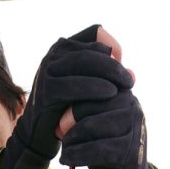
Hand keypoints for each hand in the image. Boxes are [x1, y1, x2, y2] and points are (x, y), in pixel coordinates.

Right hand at [0, 26, 125, 168]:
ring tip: (125, 86)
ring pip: (83, 62)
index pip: (94, 33)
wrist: (37, 136)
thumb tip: (132, 74)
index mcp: (64, 48)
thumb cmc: (66, 111)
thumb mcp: (86, 89)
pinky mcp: (46, 90)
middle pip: (91, 49)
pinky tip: (110, 93)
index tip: (123, 63)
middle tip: (130, 80)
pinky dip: (94, 87)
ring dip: (108, 72)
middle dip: (114, 64)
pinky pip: (73, 85)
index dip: (111, 45)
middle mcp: (54, 54)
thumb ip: (106, 78)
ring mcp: (47, 70)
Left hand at [58, 32, 162, 168]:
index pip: (90, 88)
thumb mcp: (100, 124)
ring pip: (89, 127)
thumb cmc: (110, 150)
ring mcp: (134, 128)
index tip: (59, 123)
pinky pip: (95, 150)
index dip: (70, 105)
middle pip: (88, 106)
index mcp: (124, 93)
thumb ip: (87, 107)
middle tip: (58, 135)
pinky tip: (67, 160)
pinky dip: (77, 155)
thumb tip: (59, 93)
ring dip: (70, 141)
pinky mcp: (130, 151)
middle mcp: (132, 106)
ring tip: (64, 150)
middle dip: (68, 122)